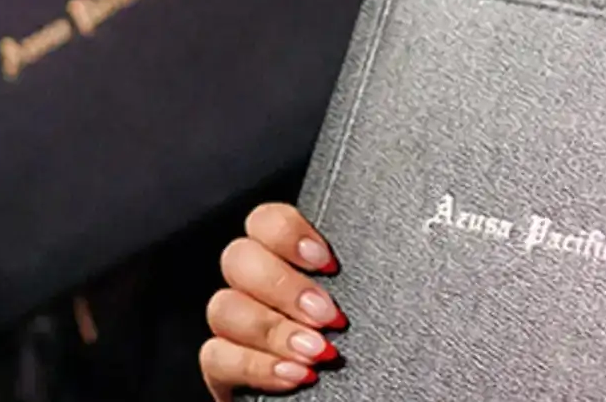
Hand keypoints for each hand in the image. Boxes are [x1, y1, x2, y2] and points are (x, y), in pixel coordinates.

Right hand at [200, 202, 346, 401]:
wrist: (349, 392)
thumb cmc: (363, 344)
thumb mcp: (365, 300)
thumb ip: (357, 275)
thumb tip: (389, 254)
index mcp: (285, 259)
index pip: (264, 220)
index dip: (288, 233)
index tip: (328, 263)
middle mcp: (253, 286)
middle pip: (239, 258)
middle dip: (284, 287)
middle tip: (326, 315)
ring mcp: (233, 326)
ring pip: (224, 306)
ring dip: (273, 329)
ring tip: (316, 352)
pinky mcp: (222, 367)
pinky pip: (216, 356)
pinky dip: (257, 365)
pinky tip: (293, 374)